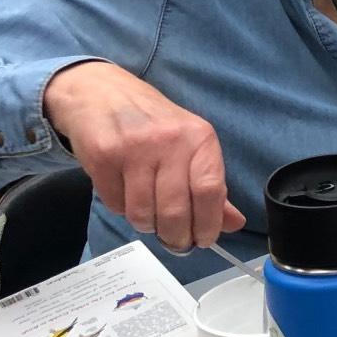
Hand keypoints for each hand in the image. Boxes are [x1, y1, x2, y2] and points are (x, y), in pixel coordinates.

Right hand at [45, 61, 244, 251]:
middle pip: (176, 209)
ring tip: (149, 214)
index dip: (208, 224)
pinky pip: (116, 204)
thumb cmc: (153, 124)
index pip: (210, 190)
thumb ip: (211, 186)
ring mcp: (134, 147)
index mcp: (200, 138)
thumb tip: (234, 223)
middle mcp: (170, 140)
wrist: (102, 94)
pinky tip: (124, 192)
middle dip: (177, 237)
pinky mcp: (104, 156)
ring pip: (143, 213)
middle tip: (175, 242)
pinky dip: (122, 208)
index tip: (204, 240)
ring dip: (147, 224)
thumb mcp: (190, 146)